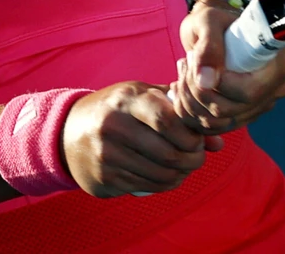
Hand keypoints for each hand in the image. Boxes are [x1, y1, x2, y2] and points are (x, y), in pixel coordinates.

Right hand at [61, 81, 222, 196]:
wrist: (67, 132)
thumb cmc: (116, 109)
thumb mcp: (142, 97)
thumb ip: (180, 111)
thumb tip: (218, 141)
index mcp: (126, 100)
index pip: (166, 119)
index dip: (189, 134)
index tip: (198, 138)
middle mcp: (113, 127)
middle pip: (168, 153)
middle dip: (192, 158)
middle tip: (198, 156)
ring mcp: (107, 155)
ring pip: (160, 174)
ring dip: (181, 174)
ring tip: (186, 166)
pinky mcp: (104, 179)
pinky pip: (146, 186)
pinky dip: (164, 184)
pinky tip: (167, 175)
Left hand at [169, 0, 284, 133]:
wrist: (213, 31)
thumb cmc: (215, 20)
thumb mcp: (209, 21)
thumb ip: (208, 46)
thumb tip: (205, 80)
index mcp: (279, 64)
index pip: (249, 92)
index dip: (217, 84)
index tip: (195, 61)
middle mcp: (275, 90)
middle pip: (230, 110)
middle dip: (196, 92)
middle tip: (183, 64)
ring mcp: (259, 106)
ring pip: (217, 122)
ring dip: (189, 101)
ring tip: (181, 73)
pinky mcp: (241, 116)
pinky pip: (212, 127)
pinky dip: (189, 112)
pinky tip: (182, 89)